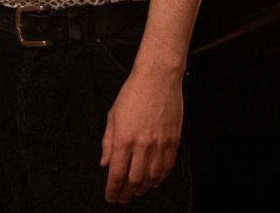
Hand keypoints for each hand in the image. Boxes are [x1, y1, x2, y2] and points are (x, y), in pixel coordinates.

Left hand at [100, 63, 183, 203]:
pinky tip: (153, 181)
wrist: (158, 79)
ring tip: (136, 192)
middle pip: (135, 179)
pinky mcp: (174, 141)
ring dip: (143, 188)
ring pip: (152, 176)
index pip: (117, 173)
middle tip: (122, 199)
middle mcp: (142, 145)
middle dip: (127, 193)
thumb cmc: (131, 94)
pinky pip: (167, 167)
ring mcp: (160, 144)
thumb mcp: (112, 116)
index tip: (110, 197)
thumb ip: (108, 142)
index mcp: (123, 138)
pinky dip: (160, 178)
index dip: (113, 189)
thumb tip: (105, 163)